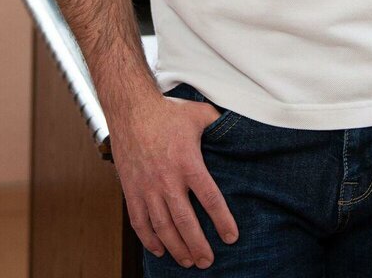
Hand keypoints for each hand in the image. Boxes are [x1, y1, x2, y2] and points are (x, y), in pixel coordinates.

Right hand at [109, 93, 238, 268]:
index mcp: (188, 163)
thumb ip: (219, 125)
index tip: (231, 237)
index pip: (210, 198)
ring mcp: (147, 187)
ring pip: (162, 227)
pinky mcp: (131, 189)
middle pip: (186, 221)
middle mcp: (167, 179)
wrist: (131, 109)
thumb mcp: (199, 115)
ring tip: (188, 261)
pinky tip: (159, 249)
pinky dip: (149, 240)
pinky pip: (139, 222)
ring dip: (176, 248)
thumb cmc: (167, 112)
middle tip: (207, 261)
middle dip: (198, 246)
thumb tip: (239, 128)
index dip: (222, 221)